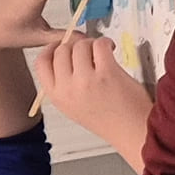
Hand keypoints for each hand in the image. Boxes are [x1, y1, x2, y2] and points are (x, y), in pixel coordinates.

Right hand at [31, 31, 153, 163]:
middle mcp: (68, 89)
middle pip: (61, 50)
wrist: (133, 131)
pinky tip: (111, 50)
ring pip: (80, 45)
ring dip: (92, 43)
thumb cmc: (110, 119)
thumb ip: (65, 84)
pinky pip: (100, 45)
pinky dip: (106, 43)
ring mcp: (86, 80)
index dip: (52, 48)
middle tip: (88, 47)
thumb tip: (67, 51)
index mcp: (57, 97)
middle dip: (76, 44)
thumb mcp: (74, 106)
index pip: (41, 63)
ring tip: (103, 52)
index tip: (63, 44)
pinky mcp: (107, 73)